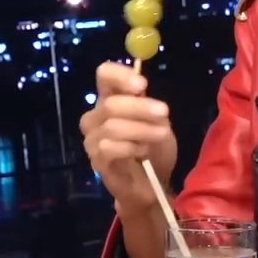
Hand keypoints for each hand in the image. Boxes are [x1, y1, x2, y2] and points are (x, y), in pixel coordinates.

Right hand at [80, 61, 177, 215]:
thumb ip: (147, 104)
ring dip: (142, 129)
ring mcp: (92, 139)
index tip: (142, 85)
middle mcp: (96, 116)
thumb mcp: (158, 121)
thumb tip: (140, 88)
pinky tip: (143, 152)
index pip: (104, 75)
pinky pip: (108, 147)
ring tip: (161, 135)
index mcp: (111, 99)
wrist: (151, 183)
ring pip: (112, 126)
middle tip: (165, 112)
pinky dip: (131, 147)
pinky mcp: (96, 160)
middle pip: (110, 104)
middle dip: (140, 107)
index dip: (120, 76)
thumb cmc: (154, 147)